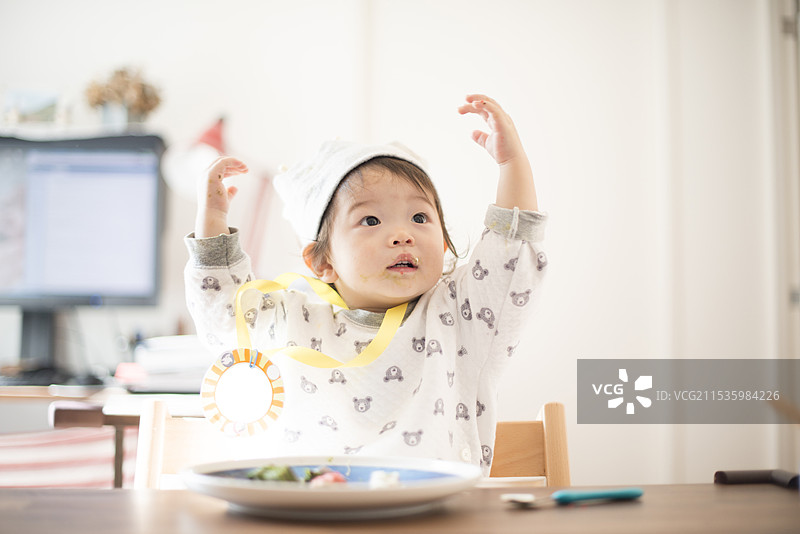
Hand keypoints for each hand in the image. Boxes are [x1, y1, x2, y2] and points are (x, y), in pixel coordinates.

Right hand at [195, 156, 248, 236]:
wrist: (213, 215)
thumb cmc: (219, 209)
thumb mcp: (225, 198)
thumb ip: (229, 192)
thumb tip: (235, 188)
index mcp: (206, 180)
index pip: (218, 169)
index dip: (230, 168)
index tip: (241, 172)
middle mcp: (204, 176)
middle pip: (219, 163)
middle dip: (233, 164)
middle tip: (246, 169)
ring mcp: (206, 174)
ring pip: (222, 161)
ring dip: (235, 163)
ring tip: (246, 169)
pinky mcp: (211, 174)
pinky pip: (223, 162)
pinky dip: (233, 161)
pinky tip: (242, 165)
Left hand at [458, 94, 536, 210]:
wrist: (511, 161)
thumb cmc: (502, 153)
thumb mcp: (487, 143)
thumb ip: (480, 137)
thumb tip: (472, 133)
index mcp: (497, 121)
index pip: (484, 108)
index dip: (473, 106)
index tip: (461, 107)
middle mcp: (501, 117)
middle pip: (486, 103)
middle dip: (474, 99)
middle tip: (463, 100)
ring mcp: (503, 120)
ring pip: (489, 104)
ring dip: (477, 100)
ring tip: (466, 100)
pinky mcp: (503, 124)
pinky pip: (494, 110)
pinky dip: (485, 105)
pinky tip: (475, 104)